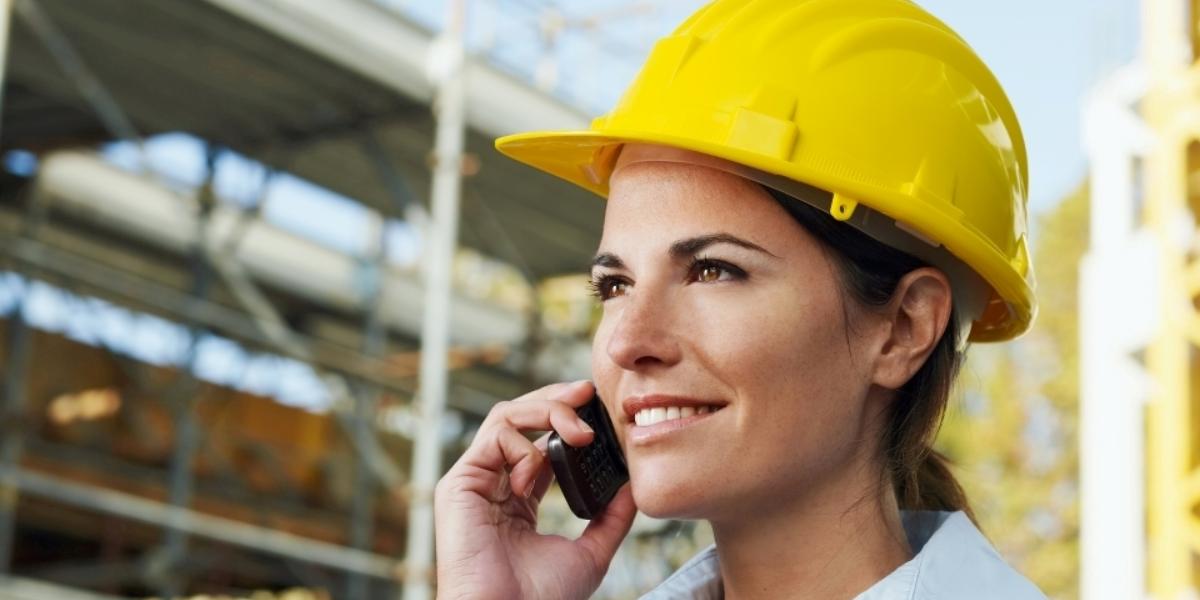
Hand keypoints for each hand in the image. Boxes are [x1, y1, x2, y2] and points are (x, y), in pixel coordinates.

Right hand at [434, 380, 636, 599]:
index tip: (600, 408)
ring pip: (506, 416)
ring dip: (546, 411)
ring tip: (579, 431)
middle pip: (521, 418)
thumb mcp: (590, 553)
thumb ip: (610, 519)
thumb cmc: (541, 599)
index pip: (541, 441)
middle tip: (589, 393)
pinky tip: (536, 475)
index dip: (568, 418)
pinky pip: (494, 436)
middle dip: (556, 399)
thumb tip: (633, 486)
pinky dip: (523, 445)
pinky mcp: (459, 482)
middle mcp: (494, 483)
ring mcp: (475, 480)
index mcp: (518, 498)